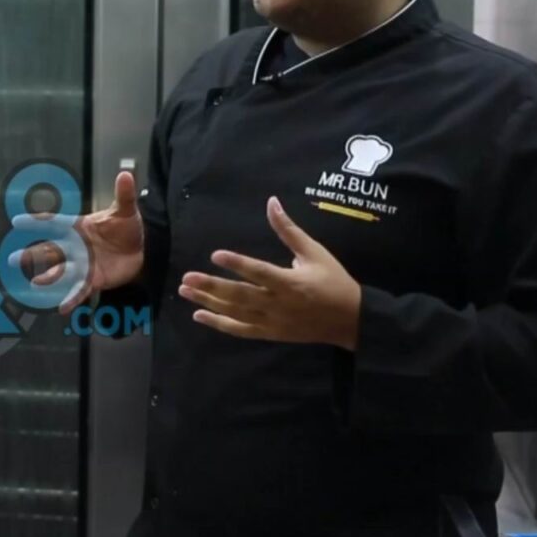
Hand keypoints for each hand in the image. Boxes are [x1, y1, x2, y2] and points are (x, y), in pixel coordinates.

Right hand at [7, 170, 144, 312]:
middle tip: (12, 259)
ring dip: (48, 277)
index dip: (37, 222)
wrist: (141, 250)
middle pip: (50, 251)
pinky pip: (80, 289)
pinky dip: (71, 298)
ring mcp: (83, 264)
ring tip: (35, 282)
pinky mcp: (93, 280)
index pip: (55, 223)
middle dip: (32, 255)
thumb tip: (126, 173)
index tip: (17, 221)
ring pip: (61, 271)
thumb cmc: (127, 227)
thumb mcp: (126, 210)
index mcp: (78, 227)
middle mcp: (75, 247)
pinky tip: (62, 308)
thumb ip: (124, 194)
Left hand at [179, 196, 362, 349]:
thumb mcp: (314, 252)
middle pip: (240, 296)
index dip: (238, 264)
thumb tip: (272, 202)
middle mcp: (278, 304)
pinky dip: (219, 324)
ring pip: (236, 313)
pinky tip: (199, 315)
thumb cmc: (333, 281)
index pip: (259, 272)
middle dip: (212, 287)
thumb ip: (289, 230)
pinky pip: (241, 330)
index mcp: (291, 282)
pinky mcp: (270, 333)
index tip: (215, 255)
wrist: (350, 320)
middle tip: (187, 277)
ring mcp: (272, 321)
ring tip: (185, 291)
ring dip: (209, 303)